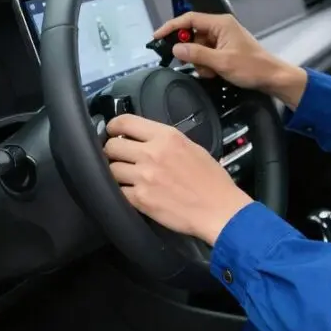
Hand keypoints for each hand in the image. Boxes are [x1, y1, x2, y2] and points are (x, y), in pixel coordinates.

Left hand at [104, 113, 252, 244]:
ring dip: (116, 173)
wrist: (219, 209)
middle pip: (112, 146)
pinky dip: (122, 192)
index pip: (125, 122)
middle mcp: (152, 154)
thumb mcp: (192, 147)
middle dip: (113, 152)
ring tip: (127, 177)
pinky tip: (133, 192)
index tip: (113, 132)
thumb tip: (144, 139)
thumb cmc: (211, 181)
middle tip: (119, 157)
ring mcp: (144, 177)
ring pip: (111, 170)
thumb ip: (166, 141)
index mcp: (166, 137)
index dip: (114, 126)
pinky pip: (117, 191)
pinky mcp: (140, 199)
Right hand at [154, 12, 307, 107]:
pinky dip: (207, 65)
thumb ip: (197, 54)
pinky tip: (215, 73)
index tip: (157, 37)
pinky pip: (206, 54)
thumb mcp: (221, 62)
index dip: (171, 27)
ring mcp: (222, 38)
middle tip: (191, 64)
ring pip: (198, 47)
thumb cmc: (252, 67)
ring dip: (200, 61)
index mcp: (220, 23)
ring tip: (212, 71)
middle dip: (190, 52)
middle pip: (192, 34)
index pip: (189, 19)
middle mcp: (220, 27)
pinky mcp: (224, 49)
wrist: (272, 78)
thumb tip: (176, 49)